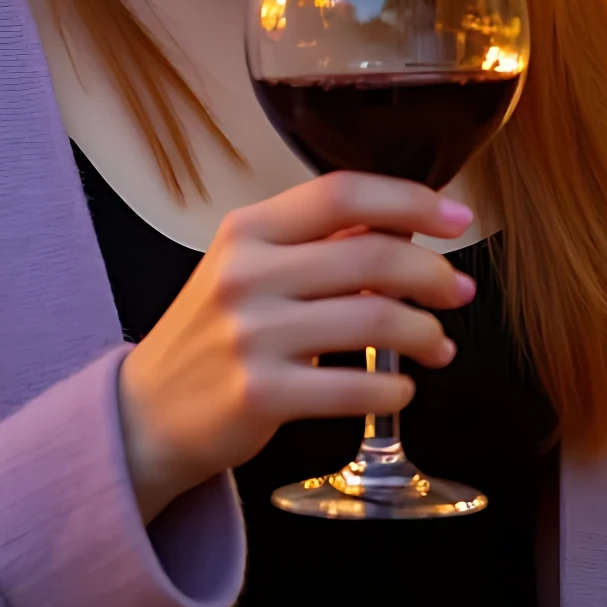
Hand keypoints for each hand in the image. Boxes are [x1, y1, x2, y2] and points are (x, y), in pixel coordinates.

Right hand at [117, 171, 473, 519]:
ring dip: (426, 334)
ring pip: (375, 319)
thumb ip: (317, 247)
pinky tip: (400, 389)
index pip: (342, 193)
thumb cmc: (214, 334)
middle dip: (434, 274)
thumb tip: (408, 230)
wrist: (147, 413)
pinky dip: (394, 390)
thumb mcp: (249, 270)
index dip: (411, 201)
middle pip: (372, 255)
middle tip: (459, 293)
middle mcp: (246, 274)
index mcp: (247, 230)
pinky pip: (356, 388)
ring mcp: (250, 335)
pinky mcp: (260, 395)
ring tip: (438, 346)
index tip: (457, 217)